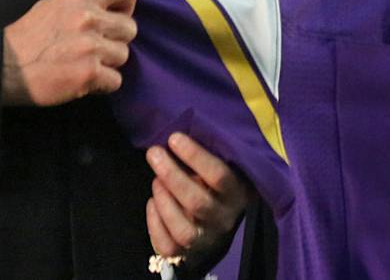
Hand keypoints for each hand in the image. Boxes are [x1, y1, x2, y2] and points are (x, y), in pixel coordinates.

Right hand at [1, 0, 138, 105]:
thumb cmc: (28, 36)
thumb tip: (113, 8)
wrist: (1, 67)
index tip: (114, 17)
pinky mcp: (89, 73)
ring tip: (84, 63)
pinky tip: (83, 80)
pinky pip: (115, 80)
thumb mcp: (55, 4)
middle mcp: (89, 16)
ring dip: (108, 63)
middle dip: (115, 39)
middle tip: (95, 47)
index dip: (127, 6)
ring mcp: (90, 46)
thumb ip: (86, 3)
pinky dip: (102, 84)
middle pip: (130, 28)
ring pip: (124, 55)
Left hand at [147, 132, 249, 262]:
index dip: (195, 156)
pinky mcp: (187, 254)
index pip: (219, 175)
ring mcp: (206, 239)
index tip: (174, 138)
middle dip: (172, 174)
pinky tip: (151, 203)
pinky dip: (155, 224)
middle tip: (154, 153)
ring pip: (183, 229)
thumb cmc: (215, 185)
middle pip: (197, 201)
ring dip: (164, 201)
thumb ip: (204, 157)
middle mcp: (224, 219)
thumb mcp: (221, 168)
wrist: (217, 223)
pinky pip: (168, 245)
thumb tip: (176, 135)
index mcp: (238, 193)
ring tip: (155, 180)